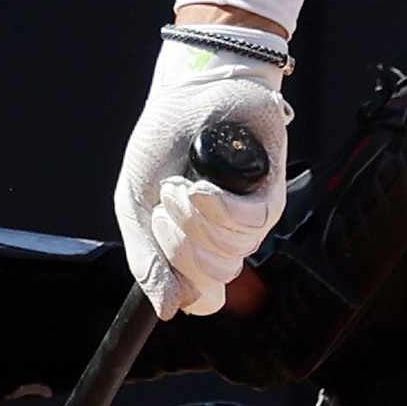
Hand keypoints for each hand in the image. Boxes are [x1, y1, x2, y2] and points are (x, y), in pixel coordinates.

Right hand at [115, 27, 292, 317]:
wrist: (186, 95)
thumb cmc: (163, 145)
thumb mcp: (135, 204)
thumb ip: (146, 259)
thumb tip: (165, 310)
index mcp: (194, 248)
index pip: (200, 300)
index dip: (178, 286)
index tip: (154, 242)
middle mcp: (224, 240)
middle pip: (211, 283)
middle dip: (179, 245)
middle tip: (165, 200)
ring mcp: (249, 220)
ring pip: (229, 257)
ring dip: (196, 220)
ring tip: (181, 183)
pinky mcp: (271, 194)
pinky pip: (249, 224)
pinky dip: (220, 208)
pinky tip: (202, 187)